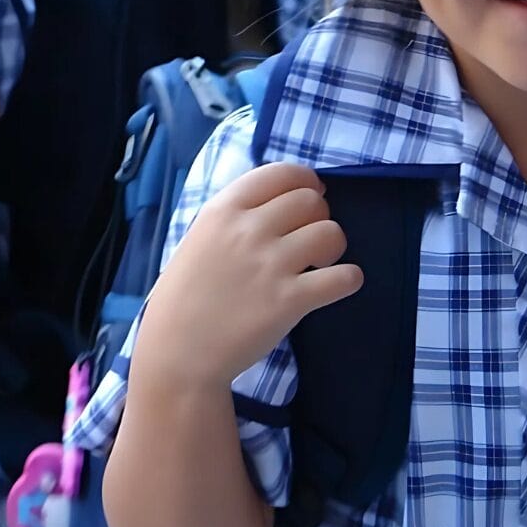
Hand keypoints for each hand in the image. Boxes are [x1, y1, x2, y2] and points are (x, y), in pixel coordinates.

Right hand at [134, 162, 363, 388]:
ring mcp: (271, 265)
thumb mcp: (199, 240)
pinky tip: (337, 285)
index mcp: (222, 210)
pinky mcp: (290, 301)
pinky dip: (348, 279)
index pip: (281, 173)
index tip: (311, 195)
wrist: (178, 354)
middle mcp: (248, 230)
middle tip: (309, 240)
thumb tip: (279, 203)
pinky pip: (344, 277)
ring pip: (332, 232)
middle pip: (311, 200)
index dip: (306, 181)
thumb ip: (234, 219)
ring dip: (333, 247)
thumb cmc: (184, 299)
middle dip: (318, 216)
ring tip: (319, 265)